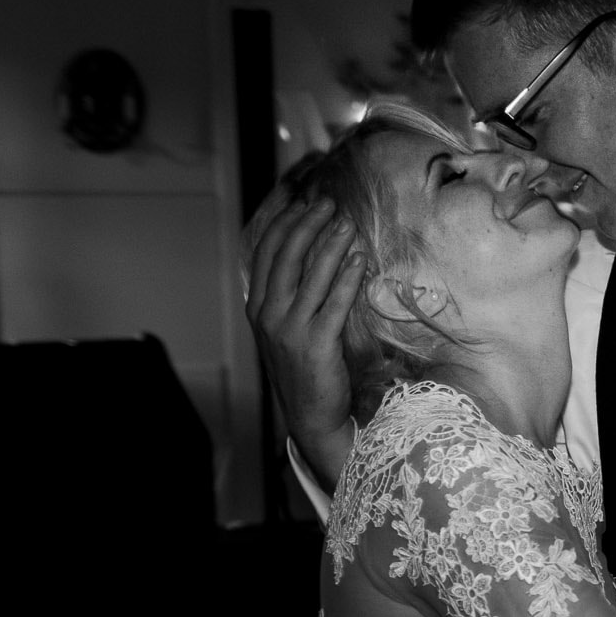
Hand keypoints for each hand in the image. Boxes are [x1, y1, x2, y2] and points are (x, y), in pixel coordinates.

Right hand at [245, 190, 362, 488]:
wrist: (313, 417)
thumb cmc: (306, 370)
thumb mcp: (286, 329)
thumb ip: (289, 295)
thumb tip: (308, 255)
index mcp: (257, 307)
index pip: (266, 252)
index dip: (284, 222)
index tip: (301, 199)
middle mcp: (268, 315)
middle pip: (286, 256)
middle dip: (307, 224)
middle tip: (328, 203)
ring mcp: (290, 330)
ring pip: (310, 275)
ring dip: (330, 243)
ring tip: (346, 222)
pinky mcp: (316, 344)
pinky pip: (333, 303)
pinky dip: (345, 278)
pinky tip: (358, 259)